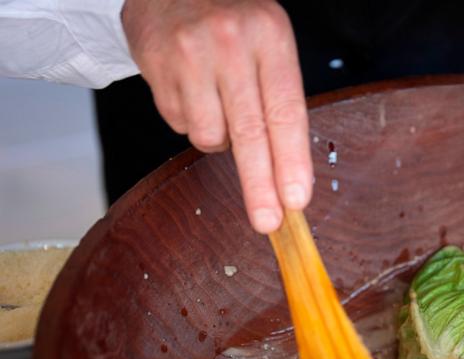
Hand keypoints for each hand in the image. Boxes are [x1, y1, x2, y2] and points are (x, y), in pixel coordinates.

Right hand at [121, 0, 311, 233]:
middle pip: (249, 132)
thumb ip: (280, 97)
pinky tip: (193, 91)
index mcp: (270, 36)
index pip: (286, 111)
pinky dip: (191, 121)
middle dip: (260, 186)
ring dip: (219, 140)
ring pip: (209, 135)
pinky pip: (179, 123)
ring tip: (220, 107)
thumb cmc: (233, 19)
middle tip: (268, 222)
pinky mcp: (156, 65)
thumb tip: (290, 173)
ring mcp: (189, 54)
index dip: (292, 161)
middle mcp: (231, 43)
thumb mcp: (270, 42)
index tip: (296, 200)